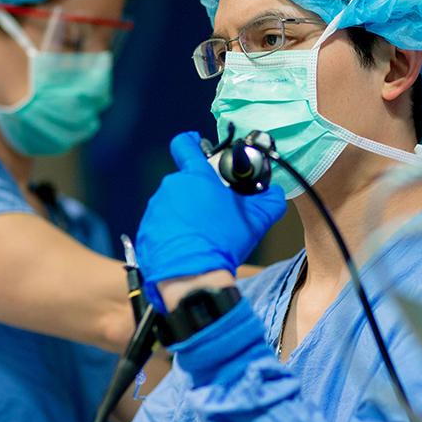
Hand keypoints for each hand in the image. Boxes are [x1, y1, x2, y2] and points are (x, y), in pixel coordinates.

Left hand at [136, 132, 286, 310]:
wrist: (192, 278)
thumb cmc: (223, 243)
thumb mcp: (256, 221)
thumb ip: (269, 201)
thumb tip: (275, 194)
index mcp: (195, 176)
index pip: (185, 144)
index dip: (191, 142)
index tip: (195, 145)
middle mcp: (170, 188)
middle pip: (185, 183)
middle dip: (198, 194)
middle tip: (215, 213)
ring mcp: (155, 211)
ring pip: (172, 206)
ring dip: (185, 216)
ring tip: (202, 237)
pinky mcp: (145, 232)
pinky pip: (160, 227)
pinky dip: (172, 235)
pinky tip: (187, 249)